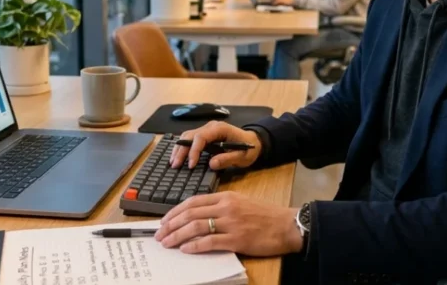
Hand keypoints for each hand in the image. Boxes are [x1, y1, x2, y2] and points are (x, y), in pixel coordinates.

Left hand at [155, 192, 302, 256]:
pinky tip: (185, 249)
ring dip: (177, 236)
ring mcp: (231, 223)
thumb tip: (199, 215)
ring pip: (196, 227)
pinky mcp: (237, 239)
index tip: (164, 220)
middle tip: (159, 234)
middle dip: (171, 224)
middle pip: (190, 214)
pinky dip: (194, 246)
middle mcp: (226, 207)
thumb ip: (221, 206)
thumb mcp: (241, 202)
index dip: (175, 211)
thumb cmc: (266, 216)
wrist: (287, 225)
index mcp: (226, 196)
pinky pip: (210, 242)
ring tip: (167, 243)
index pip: (193, 202)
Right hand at [170, 121, 261, 169]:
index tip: (191, 165)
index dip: (194, 150)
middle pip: (190, 135)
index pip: (201, 137)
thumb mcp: (242, 156)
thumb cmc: (249, 148)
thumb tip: (211, 164)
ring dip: (179, 148)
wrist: (254, 142)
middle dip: (181, 150)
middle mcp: (211, 126)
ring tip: (173, 162)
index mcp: (220, 129)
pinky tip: (178, 157)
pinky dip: (182, 147)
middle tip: (175, 165)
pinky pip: (190, 138)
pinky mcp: (205, 135)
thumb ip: (228, 159)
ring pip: (187, 135)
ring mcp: (207, 129)